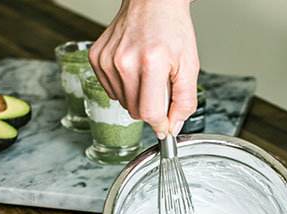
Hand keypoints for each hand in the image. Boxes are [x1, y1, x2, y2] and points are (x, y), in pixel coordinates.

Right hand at [89, 0, 199, 137]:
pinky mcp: (97, 58)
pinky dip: (124, 87)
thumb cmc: (172, 29)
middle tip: (161, 87)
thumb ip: (184, 101)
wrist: (152, 2)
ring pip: (123, 103)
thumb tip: (173, 128)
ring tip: (148, 74)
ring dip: (138, 97)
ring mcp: (107, 59)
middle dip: (151, 108)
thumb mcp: (189, 66)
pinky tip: (133, 70)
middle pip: (135, 111)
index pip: (149, 112)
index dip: (160, 124)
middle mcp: (125, 60)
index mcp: (151, 61)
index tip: (166, 125)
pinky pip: (111, 91)